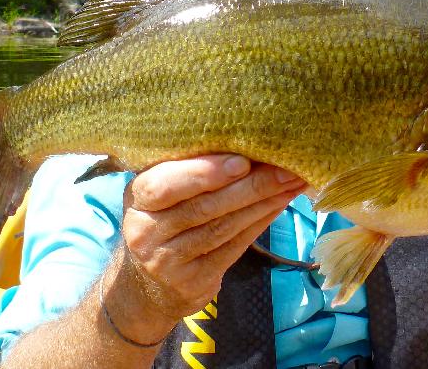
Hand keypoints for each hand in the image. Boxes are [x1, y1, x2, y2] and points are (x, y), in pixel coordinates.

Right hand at [109, 155, 305, 329]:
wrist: (148, 284)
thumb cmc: (165, 220)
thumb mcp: (162, 193)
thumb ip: (190, 170)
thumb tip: (249, 142)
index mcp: (137, 197)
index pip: (165, 184)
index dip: (204, 173)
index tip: (243, 161)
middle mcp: (145, 230)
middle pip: (203, 206)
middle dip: (250, 185)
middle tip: (285, 168)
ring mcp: (166, 261)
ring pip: (222, 227)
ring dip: (263, 202)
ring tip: (291, 183)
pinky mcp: (191, 281)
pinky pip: (233, 247)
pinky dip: (260, 223)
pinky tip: (279, 205)